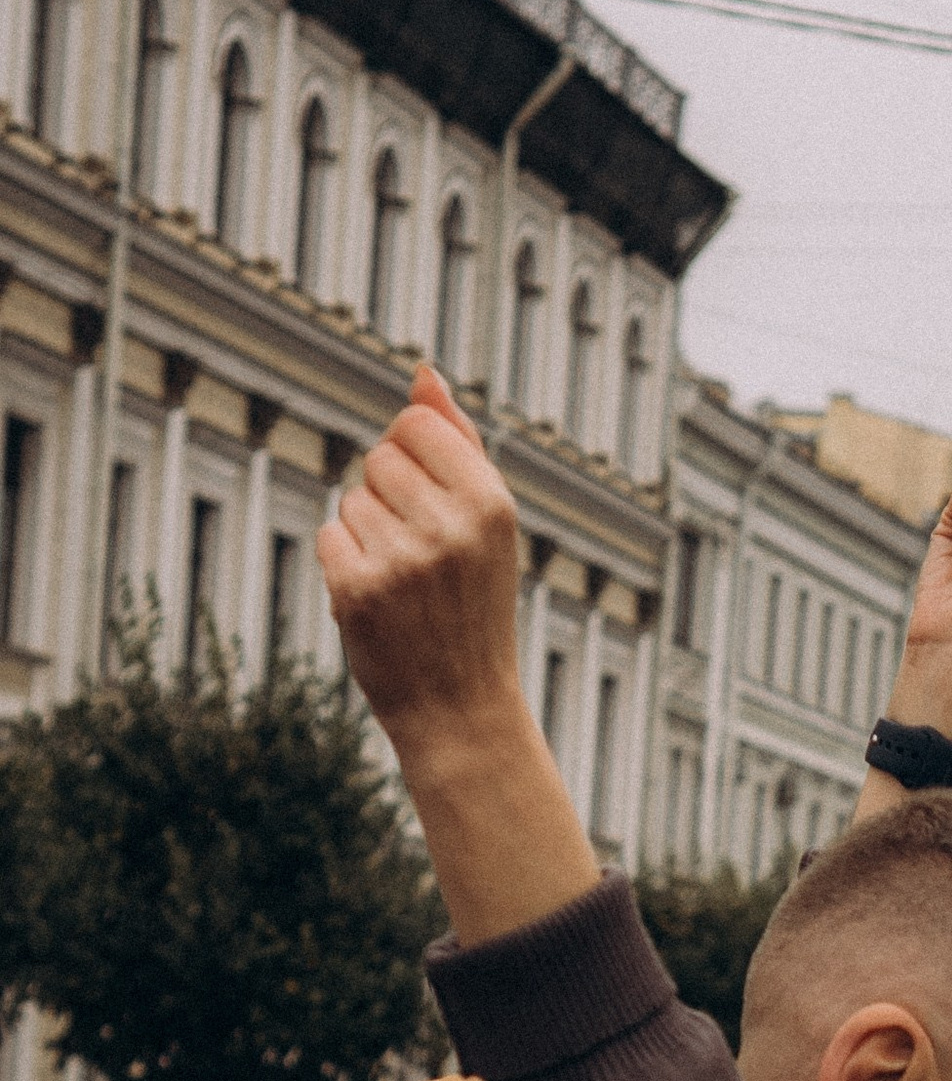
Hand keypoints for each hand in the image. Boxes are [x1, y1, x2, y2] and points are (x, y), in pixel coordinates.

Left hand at [319, 363, 525, 764]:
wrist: (462, 708)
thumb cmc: (473, 606)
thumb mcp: (485, 523)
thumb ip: (457, 442)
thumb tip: (422, 372)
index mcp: (492, 503)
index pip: (415, 424)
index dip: (412, 456)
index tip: (434, 503)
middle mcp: (451, 526)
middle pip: (378, 457)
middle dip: (389, 497)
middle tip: (423, 556)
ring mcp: (403, 559)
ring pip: (351, 499)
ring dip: (366, 533)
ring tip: (405, 582)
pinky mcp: (359, 589)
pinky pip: (330, 535)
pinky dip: (346, 564)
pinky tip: (380, 600)